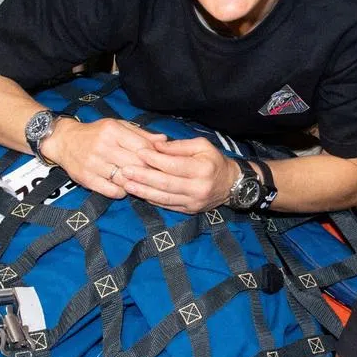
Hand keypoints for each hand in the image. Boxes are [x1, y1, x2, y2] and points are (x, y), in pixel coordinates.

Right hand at [43, 117, 167, 199]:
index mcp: (113, 131)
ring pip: (125, 180)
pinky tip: (124, 187)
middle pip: (136, 165)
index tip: (159, 162)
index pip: (143, 147)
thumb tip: (164, 141)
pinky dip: (122, 192)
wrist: (64, 141)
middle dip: (148, 172)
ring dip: (135, 183)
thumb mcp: (119, 126)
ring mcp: (93, 163)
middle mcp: (102, 146)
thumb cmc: (97, 133)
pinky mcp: (85, 178)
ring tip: (139, 181)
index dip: (155, 157)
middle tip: (153, 175)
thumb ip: (142, 134)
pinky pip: (111, 191)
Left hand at [119, 136, 236, 213]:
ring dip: (142, 191)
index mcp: (202, 169)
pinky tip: (139, 193)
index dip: (154, 159)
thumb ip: (178, 146)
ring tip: (126, 183)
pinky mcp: (188, 210)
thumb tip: (156, 146)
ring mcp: (193, 202)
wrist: (231, 185)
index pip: (173, 165)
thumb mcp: (202, 146)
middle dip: (142, 176)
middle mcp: (198, 188)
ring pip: (163, 197)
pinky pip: (166, 205)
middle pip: (165, 183)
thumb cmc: (214, 161)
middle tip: (125, 169)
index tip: (139, 152)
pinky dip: (151, 199)